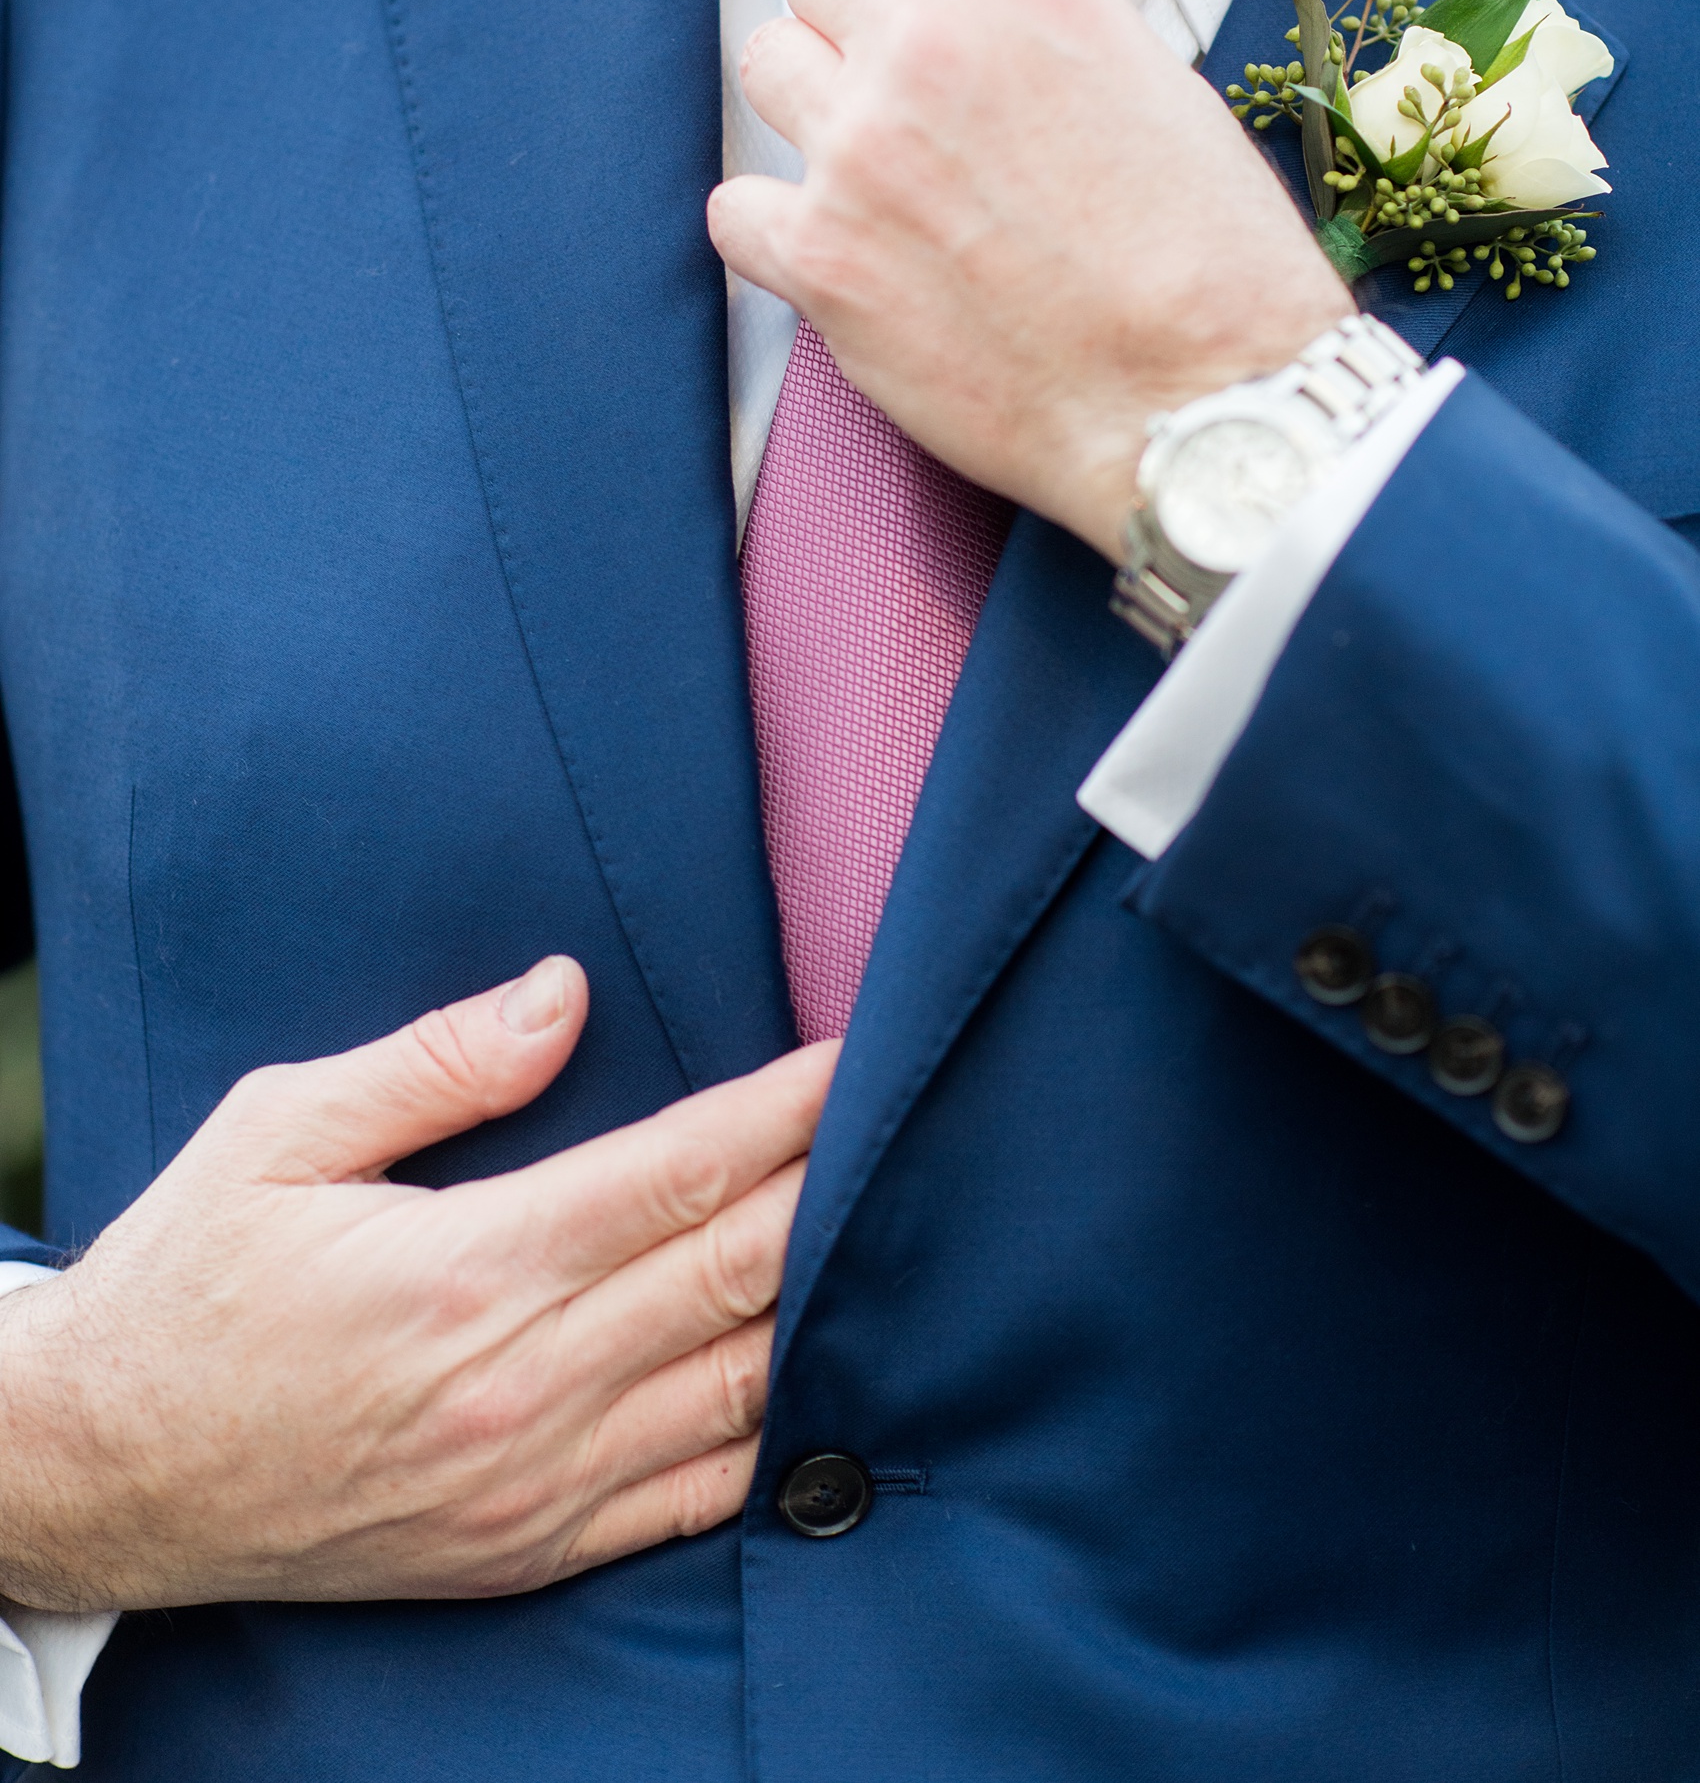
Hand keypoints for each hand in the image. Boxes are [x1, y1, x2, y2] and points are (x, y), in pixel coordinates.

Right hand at [0, 958, 835, 1612]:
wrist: (104, 1473)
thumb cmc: (189, 1284)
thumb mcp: (278, 1133)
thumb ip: (435, 1062)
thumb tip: (566, 995)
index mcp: (468, 1269)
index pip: (681, 1177)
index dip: (786, 1115)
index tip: (855, 1062)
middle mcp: (521, 1387)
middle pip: (737, 1276)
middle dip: (835, 1189)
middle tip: (909, 1122)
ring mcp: (535, 1484)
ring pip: (740, 1388)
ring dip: (826, 1304)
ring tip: (890, 1227)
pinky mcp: (529, 1550)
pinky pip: (695, 1496)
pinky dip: (774, 1429)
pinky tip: (817, 1367)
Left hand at [708, 0, 1348, 562]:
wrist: (1199, 402)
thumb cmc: (1213, 268)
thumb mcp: (1159, 86)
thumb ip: (1050, 39)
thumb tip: (994, 47)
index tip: (939, 19)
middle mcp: (924, 49)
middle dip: (853, 19)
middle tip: (893, 86)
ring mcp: (857, 152)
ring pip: (766, 66)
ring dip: (810, 107)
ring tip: (869, 168)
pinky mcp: (819, 259)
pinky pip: (736, 208)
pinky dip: (774, 228)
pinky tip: (833, 252)